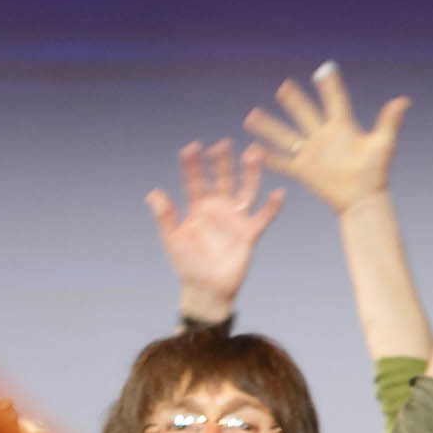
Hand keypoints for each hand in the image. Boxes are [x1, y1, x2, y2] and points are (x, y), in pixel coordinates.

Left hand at [145, 142, 281, 321]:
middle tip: (223, 144)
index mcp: (197, 208)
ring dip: (250, 173)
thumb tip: (154, 193)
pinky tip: (278, 192)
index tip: (192, 148)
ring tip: (254, 153)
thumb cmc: (186, 264)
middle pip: (222, 180)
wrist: (206, 288)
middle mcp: (218, 209)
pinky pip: (263, 217)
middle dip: (223, 162)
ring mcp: (235, 220)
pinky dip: (272, 206)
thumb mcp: (171, 238)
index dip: (193, 165)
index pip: (195, 181)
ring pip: (245, 190)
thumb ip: (165, 215)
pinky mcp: (249, 233)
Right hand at [245, 66, 407, 214]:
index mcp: (342, 128)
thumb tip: (404, 100)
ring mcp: (311, 153)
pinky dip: (267, 157)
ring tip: (252, 114)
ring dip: (269, 125)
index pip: (334, 101)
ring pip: (286, 135)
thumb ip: (389, 122)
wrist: (364, 201)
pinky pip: (281, 162)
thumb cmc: (376, 174)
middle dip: (294, 101)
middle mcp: (324, 137)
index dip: (330, 86)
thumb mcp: (383, 145)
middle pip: (305, 113)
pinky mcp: (303, 170)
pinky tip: (252, 150)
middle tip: (285, 86)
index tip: (325, 68)